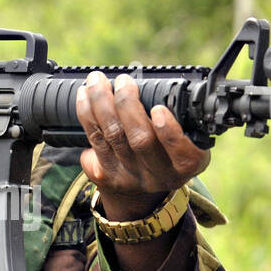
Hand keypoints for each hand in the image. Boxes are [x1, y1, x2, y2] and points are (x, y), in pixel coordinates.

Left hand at [74, 70, 210, 220]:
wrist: (139, 189)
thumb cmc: (164, 150)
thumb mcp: (185, 140)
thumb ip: (180, 119)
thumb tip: (157, 84)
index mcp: (186, 165)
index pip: (183, 155)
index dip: (170, 133)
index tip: (159, 110)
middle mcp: (159, 175)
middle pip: (141, 140)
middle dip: (127, 105)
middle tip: (123, 81)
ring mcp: (130, 177)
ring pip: (114, 136)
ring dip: (101, 102)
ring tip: (97, 81)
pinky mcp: (105, 174)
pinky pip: (94, 139)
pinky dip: (86, 113)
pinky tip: (84, 95)